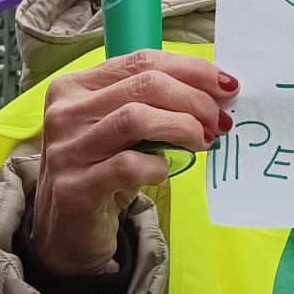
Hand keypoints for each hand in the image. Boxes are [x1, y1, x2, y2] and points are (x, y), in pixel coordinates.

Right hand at [31, 51, 237, 274]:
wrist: (66, 232)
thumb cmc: (101, 171)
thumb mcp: (120, 129)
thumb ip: (153, 105)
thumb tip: (215, 93)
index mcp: (75, 86)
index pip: (141, 61)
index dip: (191, 70)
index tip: (227, 85)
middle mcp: (65, 112)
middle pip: (145, 84)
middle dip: (194, 99)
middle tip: (220, 121)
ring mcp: (68, 150)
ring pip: (136, 117)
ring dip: (182, 127)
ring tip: (204, 141)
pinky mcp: (76, 188)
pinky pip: (128, 165)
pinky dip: (157, 165)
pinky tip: (165, 171)